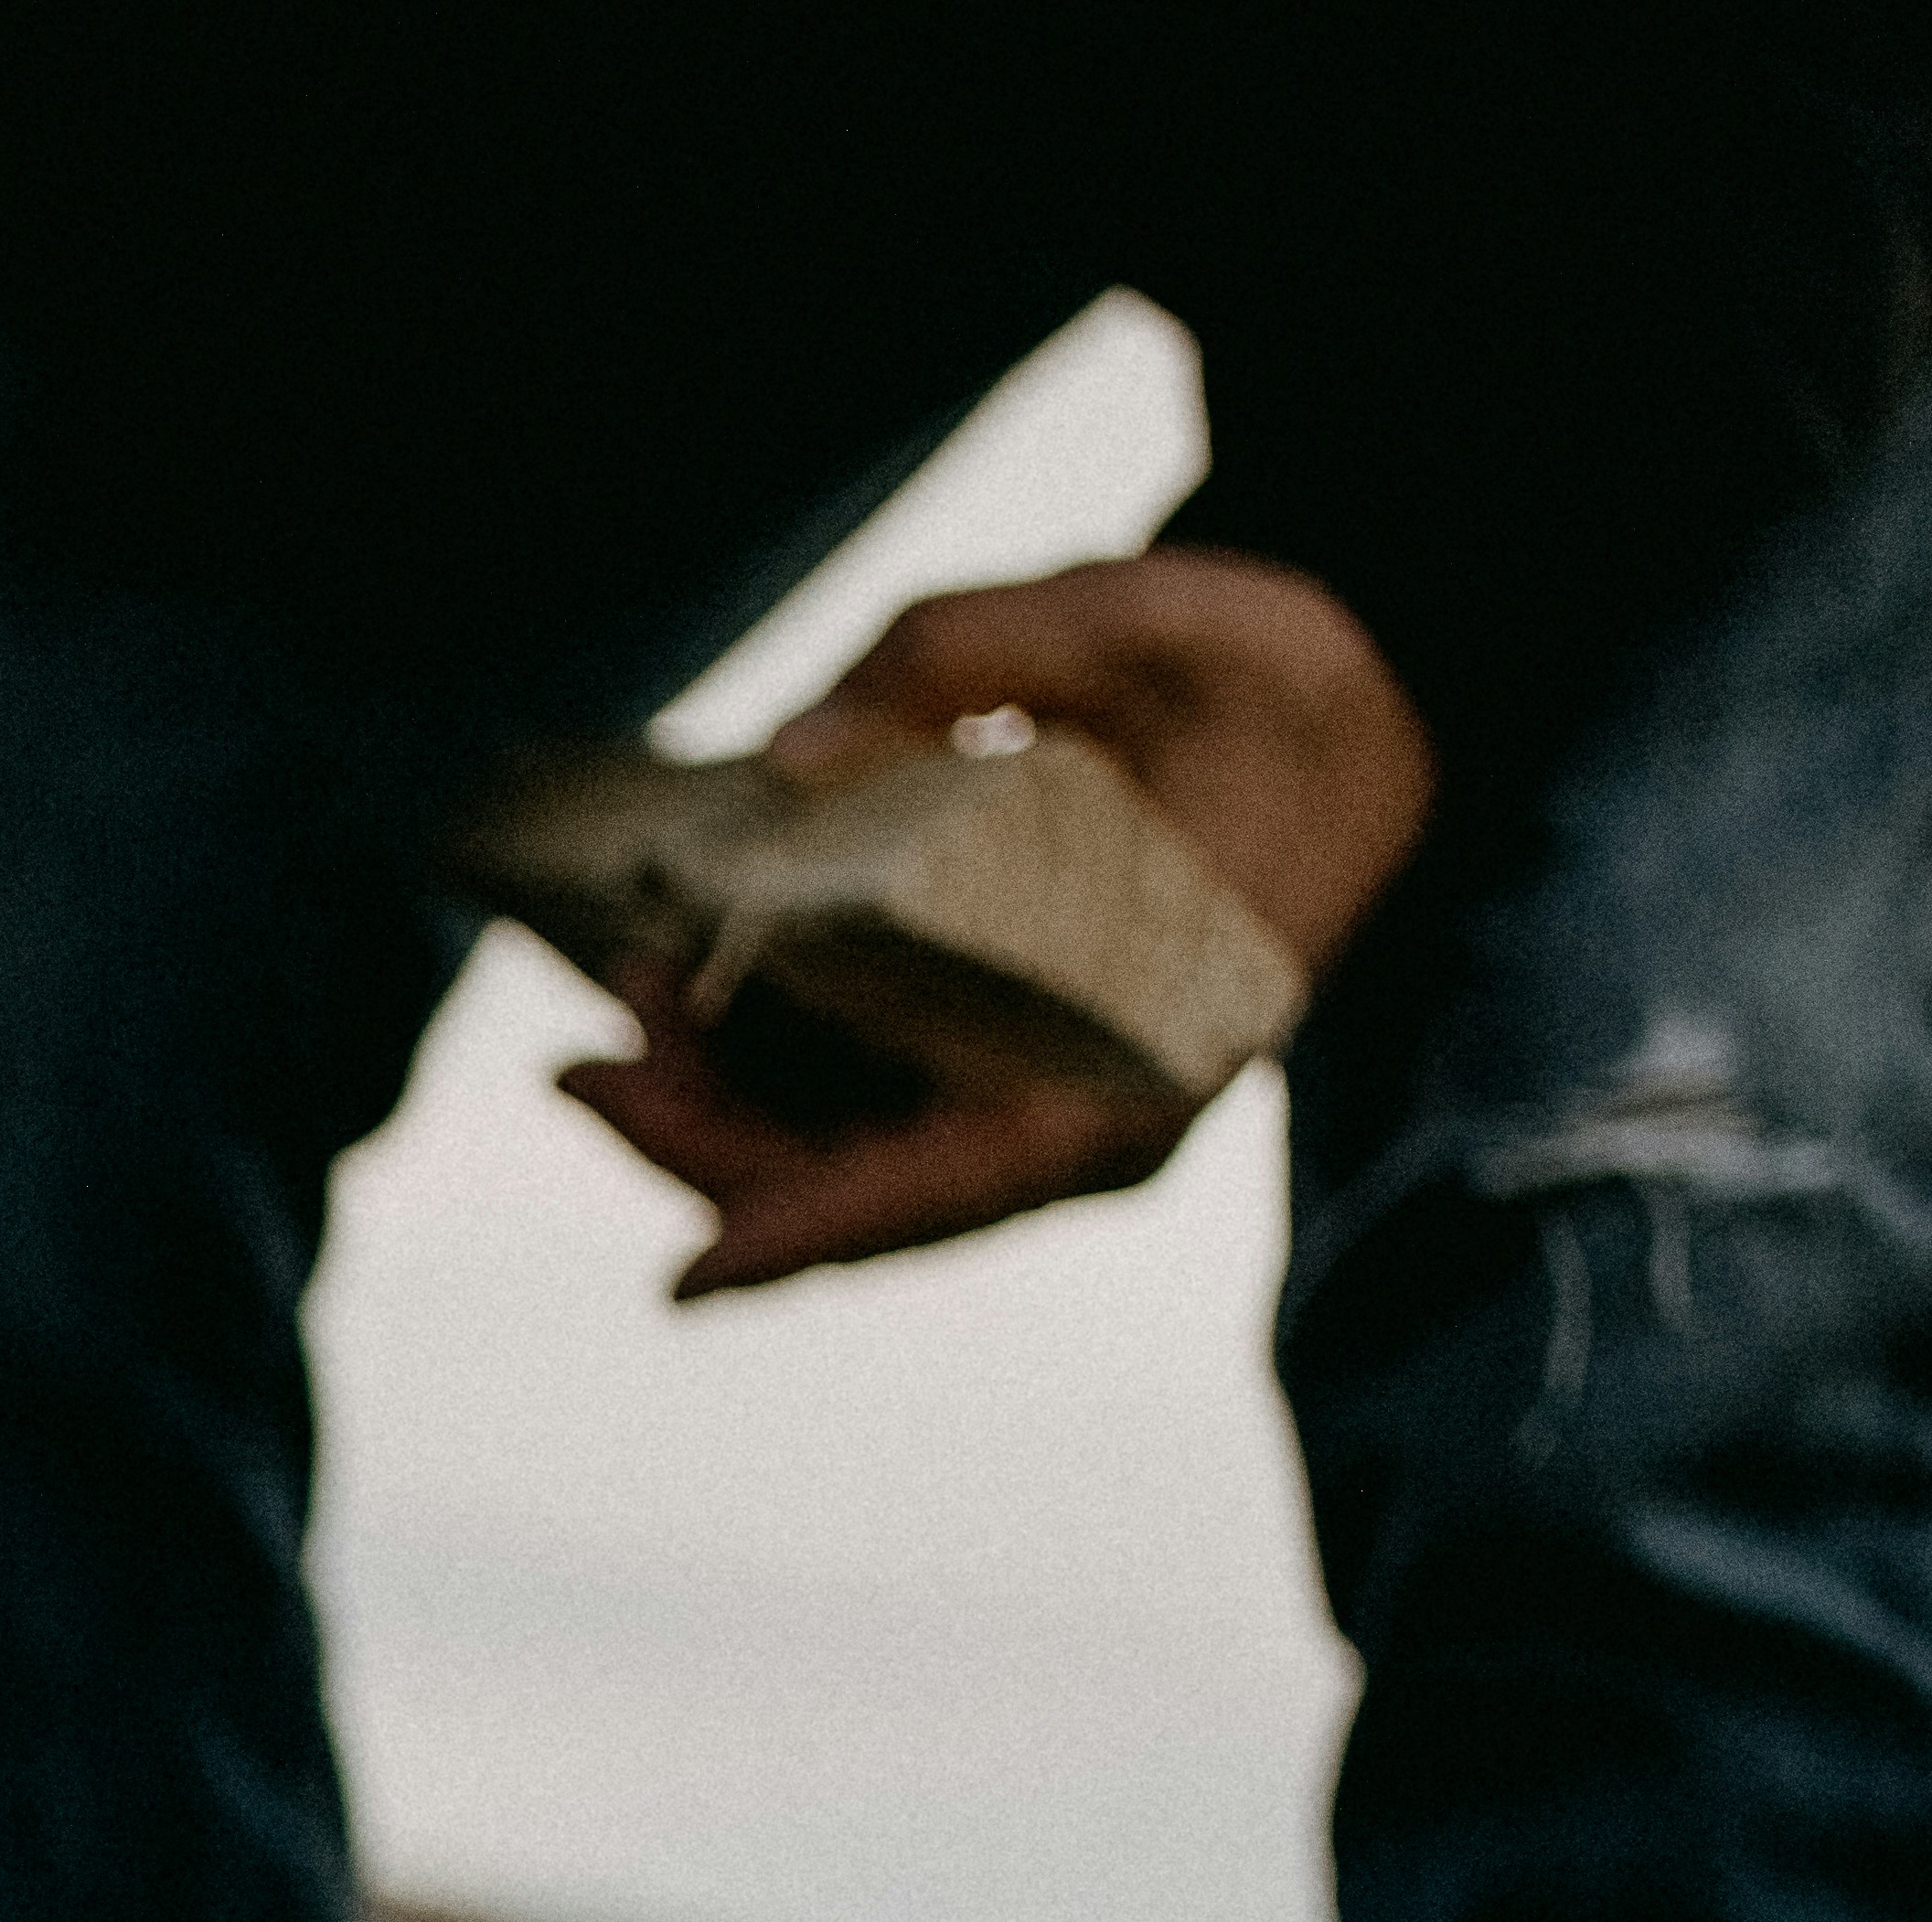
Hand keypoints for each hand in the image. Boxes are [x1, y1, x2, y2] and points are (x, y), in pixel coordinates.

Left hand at [565, 550, 1432, 1299]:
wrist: (1361, 702)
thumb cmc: (1271, 682)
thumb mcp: (1152, 625)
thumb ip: (969, 656)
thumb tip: (786, 753)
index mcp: (1144, 1059)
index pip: (960, 1184)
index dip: (818, 1229)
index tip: (696, 1274)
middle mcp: (1080, 1111)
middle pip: (857, 1186)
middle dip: (705, 1141)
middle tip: (582, 1067)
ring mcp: (1032, 1092)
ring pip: (834, 1149)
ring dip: (710, 1096)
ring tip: (627, 985)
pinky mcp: (992, 1053)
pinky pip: (849, 1091)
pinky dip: (756, 1053)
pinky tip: (680, 977)